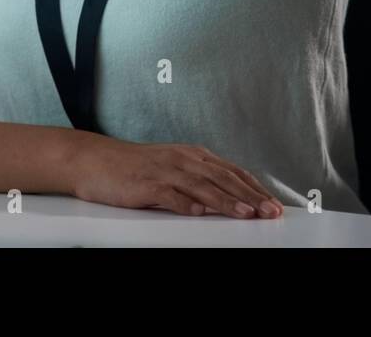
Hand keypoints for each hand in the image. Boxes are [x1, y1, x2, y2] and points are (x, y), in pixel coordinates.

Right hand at [67, 134, 284, 218]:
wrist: (96, 160)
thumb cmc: (136, 167)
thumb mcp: (173, 167)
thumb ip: (199, 179)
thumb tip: (229, 197)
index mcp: (193, 155)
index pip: (232, 172)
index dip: (255, 188)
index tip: (273, 203)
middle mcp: (184, 160)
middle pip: (224, 178)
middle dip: (251, 196)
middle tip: (270, 211)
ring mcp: (165, 171)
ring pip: (202, 186)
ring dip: (226, 201)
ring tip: (246, 214)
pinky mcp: (146, 184)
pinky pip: (170, 195)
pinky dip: (186, 204)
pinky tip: (199, 213)